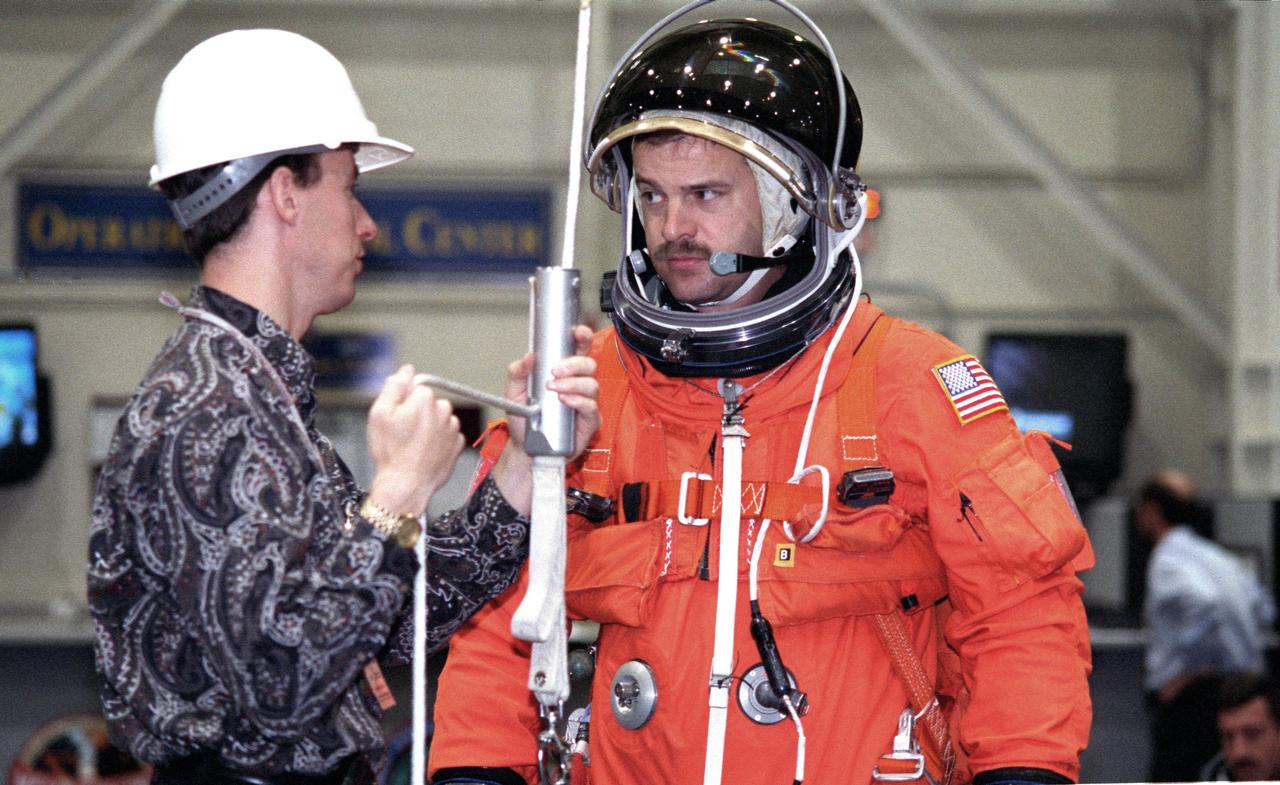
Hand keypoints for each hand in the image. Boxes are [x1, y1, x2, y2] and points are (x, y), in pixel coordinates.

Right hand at [366, 364, 464, 516]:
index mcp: (425, 398)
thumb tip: (406, 370)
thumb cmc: (391, 451)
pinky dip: (436, 442)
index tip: (395, 419)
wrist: (406, 485)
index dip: (401, 403)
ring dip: (427, 428)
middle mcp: (444, 409)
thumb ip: (394, 386)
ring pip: (437, 419)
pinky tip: (423, 453)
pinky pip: (445, 436)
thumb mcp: (380, 413)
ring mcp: (452, 428)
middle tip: (401, 434)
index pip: (413, 388)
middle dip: (415, 413)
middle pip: (427, 403)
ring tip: (411, 446)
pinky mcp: (457, 444)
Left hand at [492, 325, 599, 514]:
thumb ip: (517, 373)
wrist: (525, 451)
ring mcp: (585, 403)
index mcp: (563, 374)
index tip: (576, 332)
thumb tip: (528, 357)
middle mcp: (577, 385)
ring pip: (592, 384)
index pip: (578, 349)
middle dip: (574, 363)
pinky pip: (591, 407)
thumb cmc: (524, 422)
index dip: (582, 337)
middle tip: (554, 371)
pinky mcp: (589, 422)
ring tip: (554, 389)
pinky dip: (579, 401)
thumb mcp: (513, 394)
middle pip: (589, 364)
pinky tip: (565, 400)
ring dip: (573, 383)